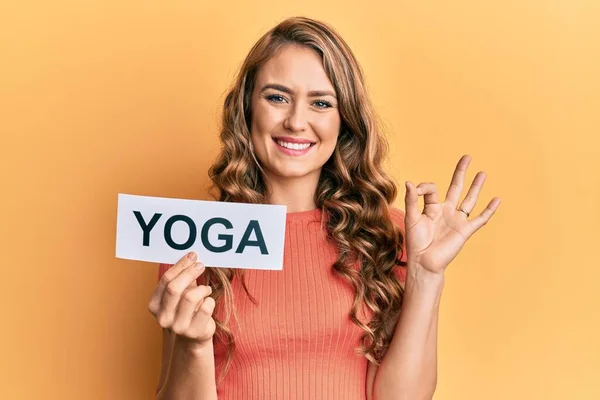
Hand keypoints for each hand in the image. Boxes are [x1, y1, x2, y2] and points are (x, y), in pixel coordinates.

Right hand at [148, 252, 215, 346]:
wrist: (194, 336)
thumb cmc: (187, 309)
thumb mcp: (180, 294)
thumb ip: (182, 278)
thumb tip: (191, 257)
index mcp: (154, 305)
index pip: (166, 280)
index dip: (180, 266)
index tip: (192, 256)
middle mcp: (163, 317)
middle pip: (174, 288)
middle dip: (190, 273)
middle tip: (201, 265)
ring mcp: (177, 327)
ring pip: (190, 297)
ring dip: (202, 288)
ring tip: (206, 289)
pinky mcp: (194, 332)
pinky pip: (206, 308)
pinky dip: (210, 300)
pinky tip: (209, 302)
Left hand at [404, 155, 500, 274]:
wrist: (424, 262)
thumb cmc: (416, 242)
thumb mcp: (411, 217)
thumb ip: (412, 200)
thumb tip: (410, 182)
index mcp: (432, 208)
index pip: (432, 189)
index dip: (424, 186)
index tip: (416, 190)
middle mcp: (446, 211)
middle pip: (455, 188)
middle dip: (461, 173)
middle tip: (467, 157)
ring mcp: (457, 220)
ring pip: (469, 200)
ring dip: (476, 187)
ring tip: (482, 173)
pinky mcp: (465, 230)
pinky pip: (480, 218)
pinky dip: (489, 209)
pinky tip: (497, 199)